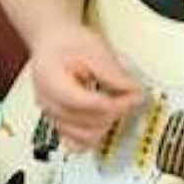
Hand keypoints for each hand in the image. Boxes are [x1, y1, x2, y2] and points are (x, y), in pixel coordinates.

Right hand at [29, 26, 144, 151]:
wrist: (52, 42)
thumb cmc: (69, 42)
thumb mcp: (95, 49)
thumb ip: (113, 72)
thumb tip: (133, 90)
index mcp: (52, 82)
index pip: (88, 104)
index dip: (117, 103)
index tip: (135, 95)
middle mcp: (48, 104)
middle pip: (87, 123)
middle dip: (115, 112)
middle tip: (132, 97)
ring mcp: (51, 116)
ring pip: (83, 137)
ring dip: (107, 123)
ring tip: (119, 105)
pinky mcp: (58, 122)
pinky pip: (76, 141)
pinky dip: (94, 134)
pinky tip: (105, 119)